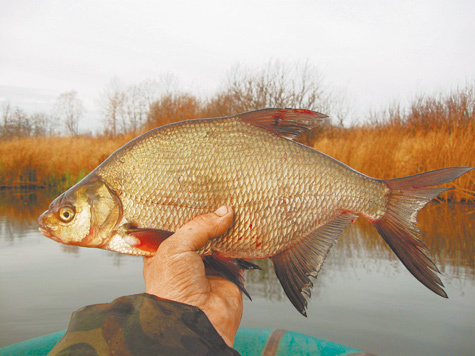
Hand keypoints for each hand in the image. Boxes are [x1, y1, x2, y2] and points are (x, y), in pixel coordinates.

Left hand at [143, 206, 241, 346]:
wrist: (195, 321)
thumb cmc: (172, 289)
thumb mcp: (176, 248)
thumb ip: (199, 226)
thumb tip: (224, 212)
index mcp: (167, 252)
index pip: (178, 225)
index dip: (188, 210)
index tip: (200, 194)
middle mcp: (188, 258)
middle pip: (202, 230)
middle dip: (211, 217)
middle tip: (221, 196)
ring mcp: (210, 265)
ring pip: (222, 239)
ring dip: (229, 227)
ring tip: (235, 206)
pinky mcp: (231, 273)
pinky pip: (239, 252)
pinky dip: (243, 241)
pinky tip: (244, 226)